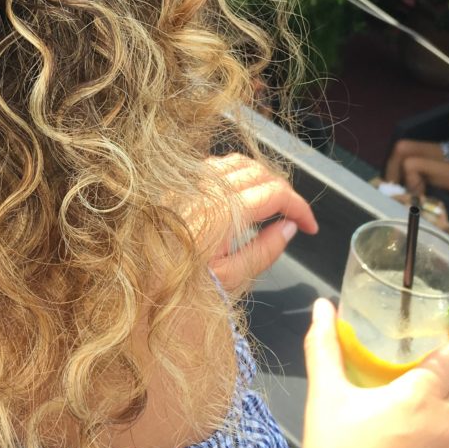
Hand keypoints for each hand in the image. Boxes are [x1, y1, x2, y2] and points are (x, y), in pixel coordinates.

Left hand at [184, 154, 318, 293]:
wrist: (138, 281)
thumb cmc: (179, 284)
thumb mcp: (231, 278)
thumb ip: (265, 250)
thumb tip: (290, 228)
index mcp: (223, 211)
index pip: (276, 194)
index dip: (300, 208)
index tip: (310, 226)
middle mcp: (206, 188)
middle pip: (261, 173)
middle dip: (285, 193)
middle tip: (294, 217)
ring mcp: (190, 182)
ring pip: (240, 164)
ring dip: (263, 179)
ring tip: (273, 205)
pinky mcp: (178, 183)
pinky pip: (217, 166)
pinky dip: (238, 175)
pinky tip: (241, 195)